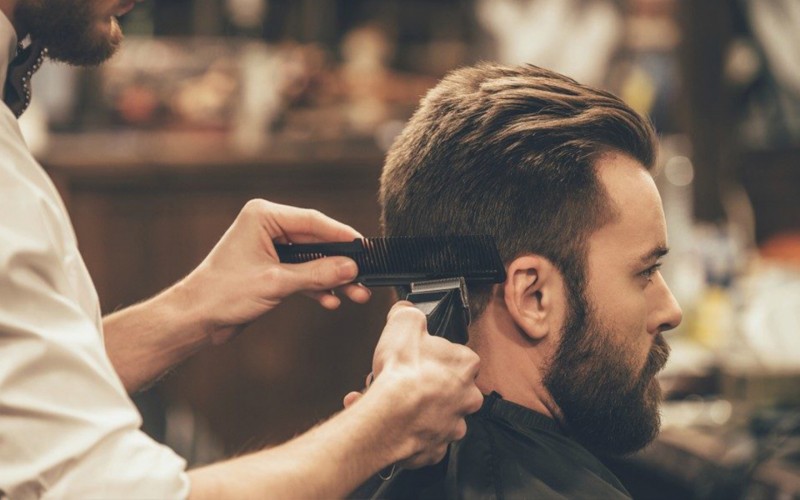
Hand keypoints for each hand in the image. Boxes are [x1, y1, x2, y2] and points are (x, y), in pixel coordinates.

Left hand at [178, 199, 370, 343]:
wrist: (196, 318)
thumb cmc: (223, 293)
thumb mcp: (276, 283)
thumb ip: (317, 273)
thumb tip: (351, 267)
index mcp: (264, 216)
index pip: (313, 221)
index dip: (342, 236)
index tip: (365, 249)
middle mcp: (268, 227)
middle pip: (316, 242)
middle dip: (340, 263)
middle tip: (364, 278)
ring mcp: (270, 248)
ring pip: (312, 260)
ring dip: (333, 278)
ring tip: (356, 294)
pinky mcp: (271, 269)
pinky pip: (302, 274)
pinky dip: (316, 287)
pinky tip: (332, 300)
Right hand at [344, 302, 482, 467]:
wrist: (389, 417)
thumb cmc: (402, 375)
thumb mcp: (403, 323)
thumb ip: (409, 312)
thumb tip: (407, 309)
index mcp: (466, 365)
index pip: (460, 355)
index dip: (435, 354)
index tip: (420, 356)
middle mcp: (467, 396)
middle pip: (450, 386)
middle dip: (427, 384)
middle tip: (403, 380)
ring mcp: (453, 424)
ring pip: (437, 414)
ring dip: (417, 409)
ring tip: (391, 402)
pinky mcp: (437, 448)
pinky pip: (425, 439)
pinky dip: (410, 432)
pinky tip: (393, 422)